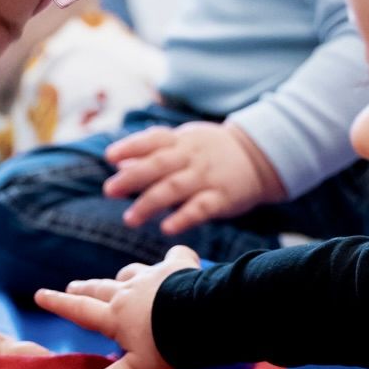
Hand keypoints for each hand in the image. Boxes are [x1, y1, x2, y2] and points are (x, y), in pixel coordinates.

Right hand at [33, 245, 200, 368]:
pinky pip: (175, 257)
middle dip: (84, 288)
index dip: (58, 303)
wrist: (199, 315)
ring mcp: (151, 276)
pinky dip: (175, 258)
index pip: (81, 310)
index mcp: (116, 317)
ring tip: (120, 278)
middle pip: (100, 288)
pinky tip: (178, 258)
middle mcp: (128, 292)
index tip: (40, 295)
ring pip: (130, 273)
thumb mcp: (140, 368)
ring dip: (123, 277)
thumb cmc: (168, 345)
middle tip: (72, 286)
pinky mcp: (176, 267)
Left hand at [103, 122, 284, 233]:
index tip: (109, 157)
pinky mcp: (222, 197)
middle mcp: (191, 157)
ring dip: (150, 203)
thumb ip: (151, 152)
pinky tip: (167, 228)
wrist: (259, 157)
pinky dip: (183, 217)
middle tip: (110, 190)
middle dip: (132, 177)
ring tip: (130, 219)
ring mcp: (207, 177)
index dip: (130, 146)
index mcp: (181, 141)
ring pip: (175, 188)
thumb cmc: (211, 151)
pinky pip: (201, 207)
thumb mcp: (183, 143)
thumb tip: (117, 160)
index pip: (153, 140)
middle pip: (159, 165)